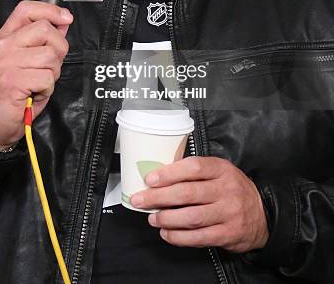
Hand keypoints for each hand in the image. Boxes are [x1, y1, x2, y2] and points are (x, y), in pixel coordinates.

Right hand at [0, 0, 72, 147]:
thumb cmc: (13, 91)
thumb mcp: (27, 59)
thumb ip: (43, 40)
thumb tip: (62, 22)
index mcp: (5, 38)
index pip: (27, 9)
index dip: (50, 10)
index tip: (65, 17)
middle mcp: (3, 47)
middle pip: (45, 29)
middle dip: (58, 48)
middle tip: (50, 65)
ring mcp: (6, 63)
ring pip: (50, 55)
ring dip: (53, 72)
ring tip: (39, 80)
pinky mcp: (13, 80)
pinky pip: (47, 77)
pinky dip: (48, 87)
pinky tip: (37, 91)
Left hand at [130, 156, 268, 252]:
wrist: (263, 214)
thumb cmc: (232, 189)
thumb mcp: (220, 172)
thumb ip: (195, 172)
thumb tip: (160, 177)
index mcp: (222, 169)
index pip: (193, 167)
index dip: (169, 173)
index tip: (150, 179)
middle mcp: (227, 189)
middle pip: (188, 193)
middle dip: (159, 197)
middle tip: (141, 200)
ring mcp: (229, 212)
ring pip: (192, 217)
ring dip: (167, 218)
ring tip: (152, 218)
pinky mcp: (228, 234)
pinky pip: (199, 237)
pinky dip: (179, 237)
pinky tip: (166, 233)